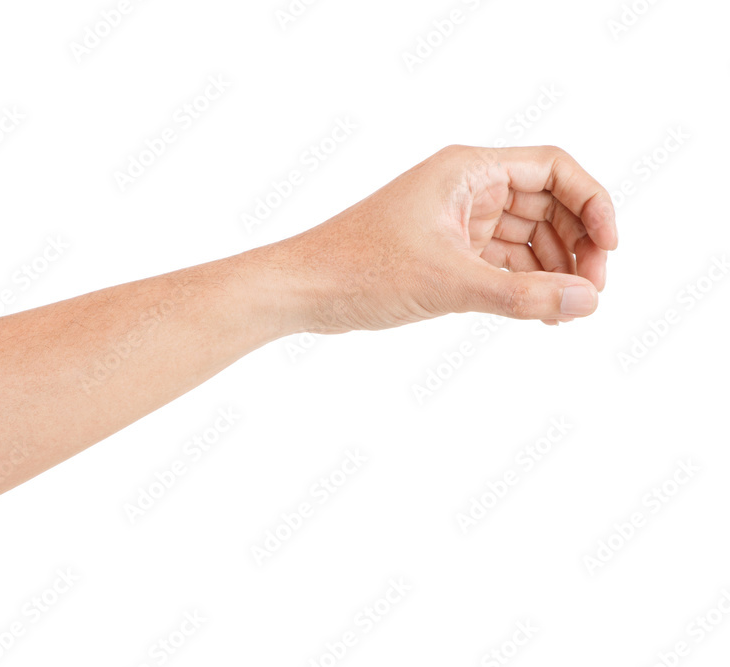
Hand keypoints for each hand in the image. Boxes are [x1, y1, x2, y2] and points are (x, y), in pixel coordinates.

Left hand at [282, 145, 617, 332]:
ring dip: (552, 270)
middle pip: (547, 204)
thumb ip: (523, 295)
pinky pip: (501, 261)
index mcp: (466, 170)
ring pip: (526, 236)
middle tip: (590, 294)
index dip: (592, 203)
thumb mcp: (450, 283)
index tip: (609, 248)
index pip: (553, 168)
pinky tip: (540, 314)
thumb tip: (588, 302)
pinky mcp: (443, 252)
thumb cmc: (361, 269)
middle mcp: (465, 188)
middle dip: (575, 245)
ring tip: (567, 313)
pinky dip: (523, 284)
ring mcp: (455, 220)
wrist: (303, 290)